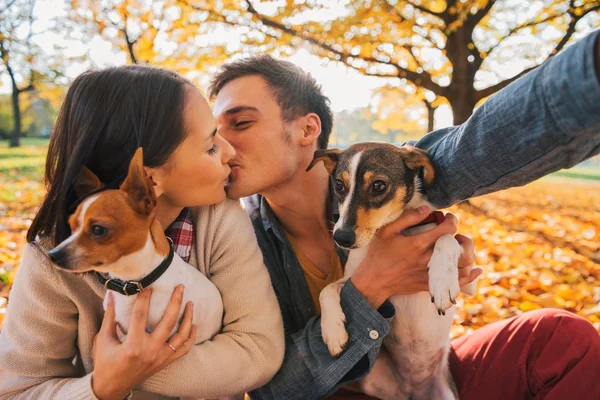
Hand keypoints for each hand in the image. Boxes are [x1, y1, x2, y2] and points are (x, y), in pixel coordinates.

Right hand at [91, 285, 196, 399]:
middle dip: (176, 302)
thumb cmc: (105, 364)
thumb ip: (109, 318)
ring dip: (188, 318)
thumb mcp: (103, 341)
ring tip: (190, 303)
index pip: (140, 315)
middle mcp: (150, 351)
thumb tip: (110, 296)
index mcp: (132, 345)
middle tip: (180, 287)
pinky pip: (183, 349)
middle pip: (168, 322)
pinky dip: (190, 337)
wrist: (112, 388)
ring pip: (181, 335)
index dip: (144, 298)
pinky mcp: (165, 362)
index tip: (148, 285)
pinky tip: (193, 324)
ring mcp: (160, 357)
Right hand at [351, 207, 480, 307]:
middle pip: (459, 248)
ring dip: (467, 255)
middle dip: (463, 239)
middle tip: (457, 235)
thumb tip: (427, 209)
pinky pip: (455, 283)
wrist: (373, 281)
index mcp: (418, 243)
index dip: (452, 220)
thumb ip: (407, 218)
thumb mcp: (387, 231)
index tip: (448, 218)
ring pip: (461, 267)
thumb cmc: (379, 254)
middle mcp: (427, 259)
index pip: (446, 229)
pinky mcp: (429, 285)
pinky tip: (476, 270)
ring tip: (461, 249)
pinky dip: (469, 277)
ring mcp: (430, 274)